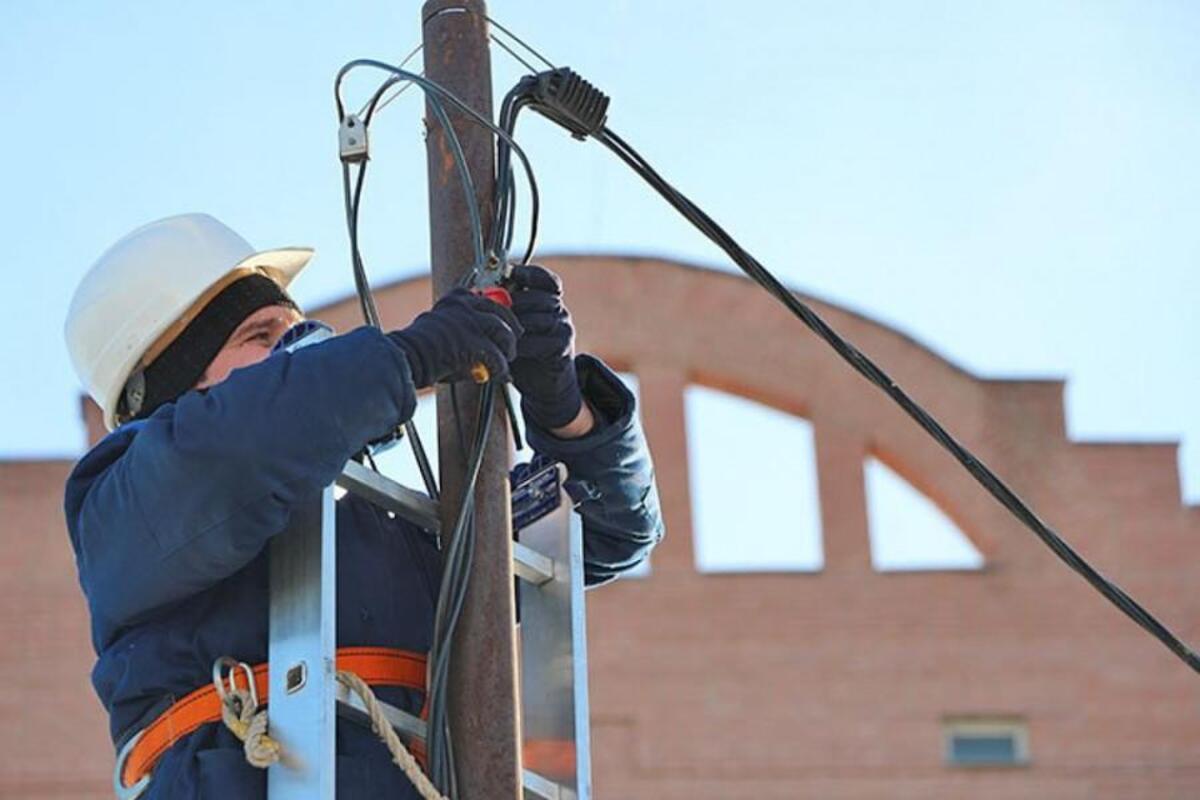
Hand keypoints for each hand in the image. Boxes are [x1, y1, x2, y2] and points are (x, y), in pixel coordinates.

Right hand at [389, 288, 522, 388]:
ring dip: (508, 350)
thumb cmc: (418, 347)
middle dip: (511, 329)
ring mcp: (471, 323)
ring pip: (504, 333)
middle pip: (501, 313)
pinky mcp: (474, 344)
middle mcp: (466, 305)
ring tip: (506, 361)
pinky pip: (497, 357)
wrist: (405, 357)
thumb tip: (478, 341)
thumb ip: (460, 325)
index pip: (487, 299)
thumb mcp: (440, 324)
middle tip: (513, 342)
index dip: (498, 313)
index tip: (503, 322)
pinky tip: (499, 376)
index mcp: (456, 298)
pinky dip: (501, 369)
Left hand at [508, 265, 584, 429]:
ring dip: (518, 326)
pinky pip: (543, 342)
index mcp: (547, 301)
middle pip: (541, 297)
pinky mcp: (563, 348)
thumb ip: (502, 309)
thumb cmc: (521, 351)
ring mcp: (564, 329)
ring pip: (542, 318)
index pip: (547, 280)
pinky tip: (512, 351)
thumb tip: (477, 291)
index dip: (531, 274)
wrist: (540, 384)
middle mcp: (559, 311)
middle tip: (496, 311)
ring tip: (500, 333)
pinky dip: (525, 346)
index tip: (513, 274)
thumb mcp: (510, 327)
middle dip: (517, 303)